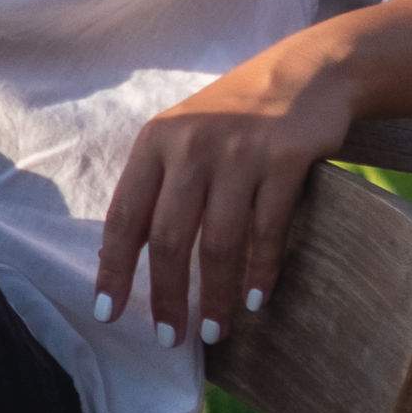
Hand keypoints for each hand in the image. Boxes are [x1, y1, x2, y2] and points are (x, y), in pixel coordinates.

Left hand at [94, 56, 351, 349]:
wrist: (303, 74)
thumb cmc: (234, 118)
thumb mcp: (183, 139)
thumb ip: (159, 187)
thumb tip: (129, 257)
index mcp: (154, 144)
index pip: (123, 217)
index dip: (113, 269)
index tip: (108, 313)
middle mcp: (190, 146)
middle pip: (168, 238)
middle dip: (166, 296)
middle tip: (169, 338)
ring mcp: (239, 152)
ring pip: (218, 242)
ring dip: (214, 295)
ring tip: (213, 331)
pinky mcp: (286, 157)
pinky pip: (268, 229)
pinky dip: (259, 271)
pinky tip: (253, 299)